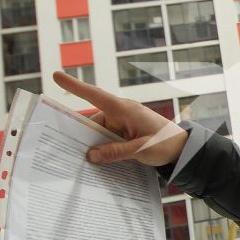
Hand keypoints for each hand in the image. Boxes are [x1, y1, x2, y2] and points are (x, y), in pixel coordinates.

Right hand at [51, 71, 189, 166]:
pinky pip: (107, 139)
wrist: (183, 149)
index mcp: (123, 109)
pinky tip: (98, 163)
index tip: (55, 76)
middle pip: (92, 122)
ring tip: (84, 164)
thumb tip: (90, 155)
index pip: (94, 95)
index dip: (74, 86)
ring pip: (98, 133)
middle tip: (63, 150)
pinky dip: (102, 149)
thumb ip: (117, 152)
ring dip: (93, 146)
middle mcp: (120, 113)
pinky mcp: (124, 133)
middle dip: (80, 136)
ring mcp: (122, 123)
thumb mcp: (142, 149)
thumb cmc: (166, 144)